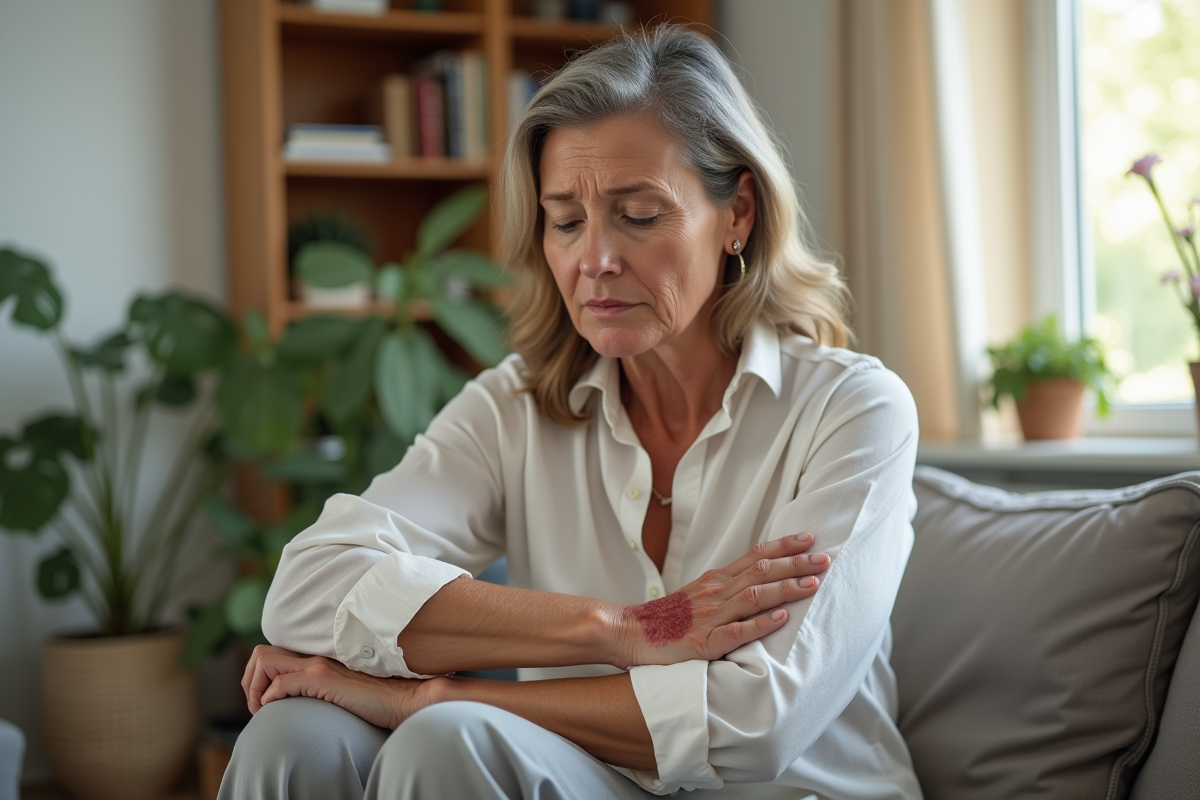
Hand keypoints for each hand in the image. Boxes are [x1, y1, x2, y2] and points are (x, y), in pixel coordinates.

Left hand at [241, 645, 436, 729]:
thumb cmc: (374, 702)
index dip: (258, 678)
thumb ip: (318, 691)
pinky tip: (279, 710)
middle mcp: (313, 658)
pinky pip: (282, 683)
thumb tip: (294, 703)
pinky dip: (272, 698)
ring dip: (255, 688)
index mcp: (316, 660)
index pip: (270, 654)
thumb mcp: (338, 693)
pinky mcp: (322, 679)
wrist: (401, 700)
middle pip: (260, 653)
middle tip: (257, 705)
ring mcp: (317, 666)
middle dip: (249, 681)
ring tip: (263, 708)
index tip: (264, 703)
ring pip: (264, 661)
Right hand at [618, 533, 828, 666]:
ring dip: (784, 589)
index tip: (809, 538)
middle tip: (824, 558)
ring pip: (753, 597)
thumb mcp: (697, 595)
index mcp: (715, 580)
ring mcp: (710, 616)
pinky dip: (760, 624)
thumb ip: (725, 589)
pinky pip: (736, 632)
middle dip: (795, 564)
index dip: (783, 546)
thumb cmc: (665, 619)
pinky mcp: (704, 642)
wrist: (627, 632)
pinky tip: (780, 619)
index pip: (754, 556)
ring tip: (811, 584)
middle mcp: (715, 592)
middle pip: (760, 572)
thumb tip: (758, 581)